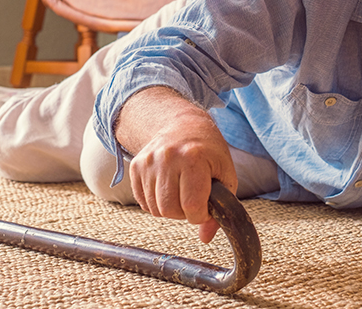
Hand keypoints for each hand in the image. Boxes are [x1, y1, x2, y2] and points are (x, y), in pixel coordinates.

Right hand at [116, 87, 237, 242]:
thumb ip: (221, 208)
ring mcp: (148, 161)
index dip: (201, 214)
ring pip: (154, 209)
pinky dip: (156, 203)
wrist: (182, 124)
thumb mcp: (225, 175)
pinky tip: (167, 189)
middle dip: (184, 214)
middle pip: (169, 210)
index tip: (206, 206)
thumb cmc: (208, 151)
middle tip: (193, 200)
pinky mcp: (136, 165)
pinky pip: (143, 202)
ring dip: (170, 209)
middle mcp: (167, 157)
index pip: (192, 205)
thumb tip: (205, 237)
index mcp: (193, 158)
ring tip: (181, 193)